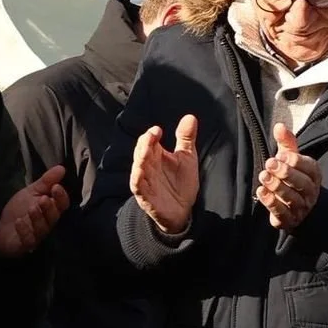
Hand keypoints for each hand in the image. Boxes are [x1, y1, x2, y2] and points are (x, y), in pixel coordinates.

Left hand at [0, 166, 68, 256]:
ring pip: (42, 229)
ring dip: (37, 218)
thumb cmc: (19, 209)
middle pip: (53, 217)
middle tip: (43, 199)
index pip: (62, 204)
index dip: (61, 197)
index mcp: (50, 209)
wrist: (1, 228)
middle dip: (50, 208)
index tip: (56, 187)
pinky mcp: (24, 245)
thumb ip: (46, 181)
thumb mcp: (31, 192)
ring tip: (32, 208)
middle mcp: (46, 223)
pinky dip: (24, 231)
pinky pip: (28, 240)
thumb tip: (62, 167)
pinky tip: (19, 222)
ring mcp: (36, 235)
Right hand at [131, 115, 199, 235]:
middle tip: (152, 135)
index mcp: (156, 155)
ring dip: (141, 157)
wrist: (182, 211)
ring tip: (146, 149)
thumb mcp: (186, 158)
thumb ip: (186, 138)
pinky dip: (138, 178)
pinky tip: (140, 172)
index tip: (158, 130)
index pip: (148, 141)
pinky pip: (137, 186)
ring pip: (138, 166)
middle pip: (141, 151)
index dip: (151, 135)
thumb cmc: (181, 183)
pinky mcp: (144, 196)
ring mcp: (145, 181)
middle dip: (145, 143)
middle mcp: (148, 166)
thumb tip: (190, 117)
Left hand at [255, 123, 320, 229]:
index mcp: (314, 175)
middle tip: (269, 164)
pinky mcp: (290, 220)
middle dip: (285, 173)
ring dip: (277, 187)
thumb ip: (286, 142)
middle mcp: (310, 192)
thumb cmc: (292, 177)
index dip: (296, 161)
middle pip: (302, 183)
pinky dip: (271, 203)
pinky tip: (261, 192)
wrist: (296, 208)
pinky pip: (283, 213)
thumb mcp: (290, 158)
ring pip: (292, 198)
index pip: (310, 167)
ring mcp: (302, 208)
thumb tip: (279, 125)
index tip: (281, 155)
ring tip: (263, 176)